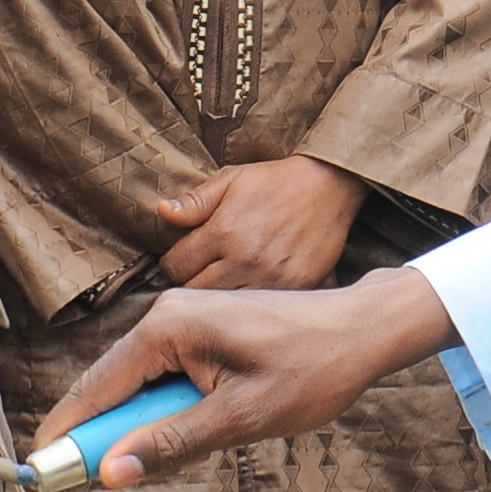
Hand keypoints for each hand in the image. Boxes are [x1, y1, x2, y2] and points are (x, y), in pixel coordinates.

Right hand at [38, 266, 460, 484]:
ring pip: (139, 384)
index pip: (98, 385)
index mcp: (168, 328)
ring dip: (138, 426)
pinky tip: (180, 436)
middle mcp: (167, 314)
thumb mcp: (239, 419)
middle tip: (84, 483)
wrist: (363, 332)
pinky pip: (164, 376)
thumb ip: (171, 444)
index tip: (40, 469)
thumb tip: (113, 472)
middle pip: (111, 385)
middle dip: (100, 434)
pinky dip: (163, 410)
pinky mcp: (202, 329)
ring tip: (144, 464)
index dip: (69, 431)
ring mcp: (185, 319)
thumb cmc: (311, 371)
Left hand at [155, 157, 366, 292]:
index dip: (173, 263)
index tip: (185, 260)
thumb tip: (162, 213)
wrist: (328, 186)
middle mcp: (245, 259)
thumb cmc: (274, 182)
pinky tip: (250, 294)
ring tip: (225, 285)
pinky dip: (250, 306)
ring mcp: (271, 278)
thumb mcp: (230, 181)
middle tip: (202, 275)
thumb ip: (194, 202)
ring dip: (219, 300)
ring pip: (225, 308)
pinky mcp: (296, 289)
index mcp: (224, 231)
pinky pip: (260, 310)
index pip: (175, 266)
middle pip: (195, 294)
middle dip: (191, 285)